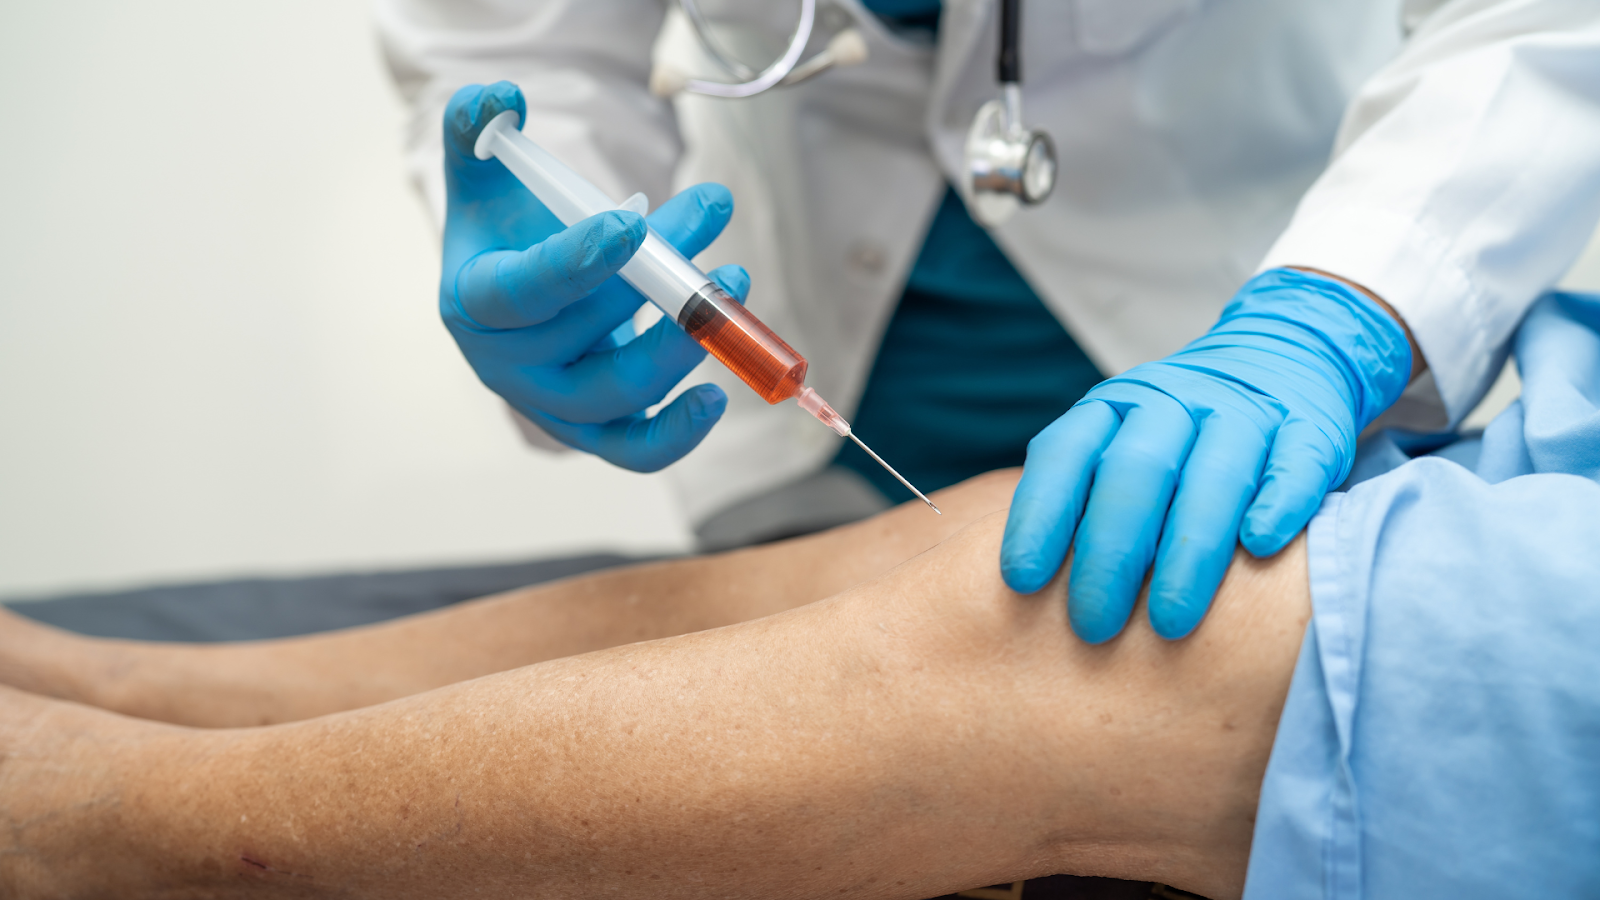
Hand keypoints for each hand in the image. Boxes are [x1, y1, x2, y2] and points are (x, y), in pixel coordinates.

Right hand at [440, 82, 746, 471]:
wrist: (512, 296)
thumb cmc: (505, 232)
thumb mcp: (483, 176)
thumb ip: (477, 130)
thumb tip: (501, 96)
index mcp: (474, 300)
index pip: (522, 292)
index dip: (575, 263)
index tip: (631, 225)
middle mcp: (507, 364)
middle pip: (585, 337)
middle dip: (657, 284)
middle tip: (713, 221)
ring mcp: (552, 404)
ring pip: (616, 395)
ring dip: (682, 345)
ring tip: (733, 285)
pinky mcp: (594, 429)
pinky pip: (634, 449)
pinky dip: (676, 434)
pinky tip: (717, 395)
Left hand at [1000, 268, 1412, 641]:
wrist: (1284, 355)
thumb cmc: (1179, 435)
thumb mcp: (1119, 444)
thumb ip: (1083, 499)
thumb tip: (1031, 594)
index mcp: (1113, 407)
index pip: (1065, 454)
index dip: (1040, 515)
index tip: (1021, 581)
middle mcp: (1174, 402)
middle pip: (1135, 472)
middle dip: (1110, 552)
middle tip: (1092, 624)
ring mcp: (1244, 412)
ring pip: (1213, 475)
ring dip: (1188, 549)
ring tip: (1167, 622)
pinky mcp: (1311, 428)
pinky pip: (1293, 464)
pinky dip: (1277, 504)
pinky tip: (1260, 547)